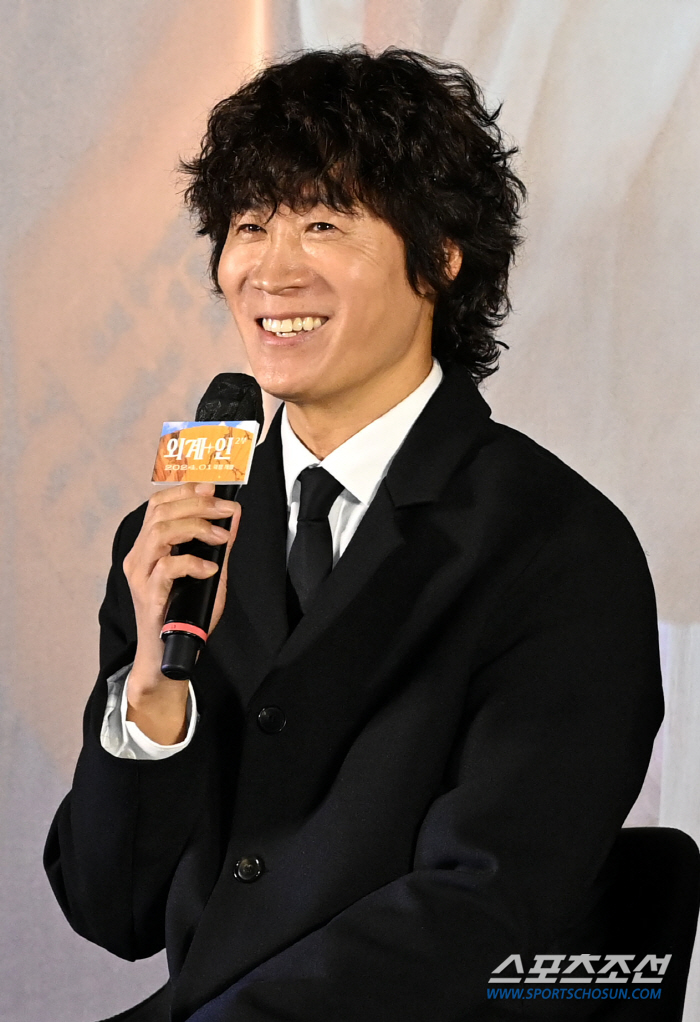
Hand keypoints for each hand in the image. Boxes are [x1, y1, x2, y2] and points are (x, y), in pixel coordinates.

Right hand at [122, 482, 240, 742]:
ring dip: (196, 528)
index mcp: (149, 546)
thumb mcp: (209, 574)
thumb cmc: (186, 615)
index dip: (185, 490)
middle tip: (228, 510)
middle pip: (161, 512)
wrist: (170, 655)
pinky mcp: (147, 594)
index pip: (158, 504)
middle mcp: (139, 556)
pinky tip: (211, 569)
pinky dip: (193, 563)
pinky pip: (167, 567)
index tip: (215, 488)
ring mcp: (140, 574)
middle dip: (199, 505)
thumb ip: (218, 546)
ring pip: (161, 532)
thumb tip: (234, 517)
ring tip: (222, 537)